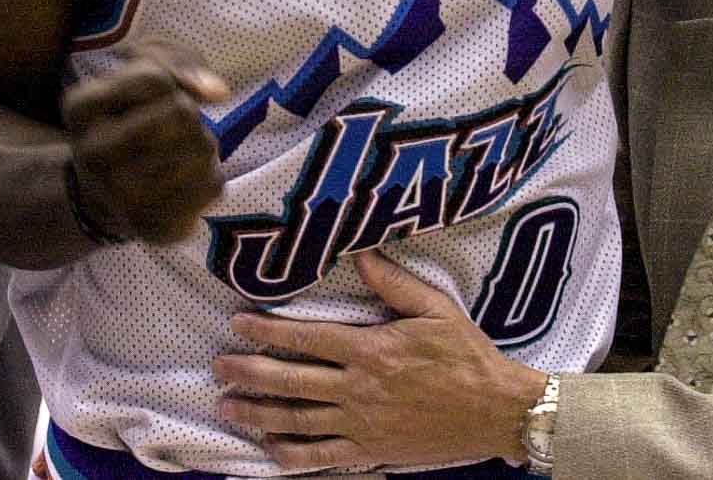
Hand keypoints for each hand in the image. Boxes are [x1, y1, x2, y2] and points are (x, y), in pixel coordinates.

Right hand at [61, 37, 228, 244]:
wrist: (104, 196)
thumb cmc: (130, 118)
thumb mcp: (140, 69)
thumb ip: (176, 60)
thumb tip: (218, 91)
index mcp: (80, 109)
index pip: (154, 79)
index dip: (171, 79)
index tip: (157, 93)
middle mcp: (93, 155)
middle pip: (182, 111)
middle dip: (186, 111)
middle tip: (165, 127)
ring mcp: (122, 198)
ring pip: (203, 146)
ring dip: (200, 143)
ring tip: (170, 155)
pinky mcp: (157, 228)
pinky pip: (213, 183)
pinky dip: (207, 175)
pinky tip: (179, 183)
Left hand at [213, 250, 547, 471]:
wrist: (493, 411)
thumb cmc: (466, 355)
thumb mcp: (435, 309)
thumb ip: (394, 282)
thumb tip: (361, 253)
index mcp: (372, 350)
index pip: (307, 339)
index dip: (268, 331)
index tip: (238, 323)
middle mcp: (358, 389)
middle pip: (291, 381)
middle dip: (249, 372)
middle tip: (219, 366)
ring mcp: (361, 425)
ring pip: (296, 420)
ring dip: (258, 413)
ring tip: (227, 405)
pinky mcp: (370, 452)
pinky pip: (320, 458)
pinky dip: (290, 455)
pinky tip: (268, 448)